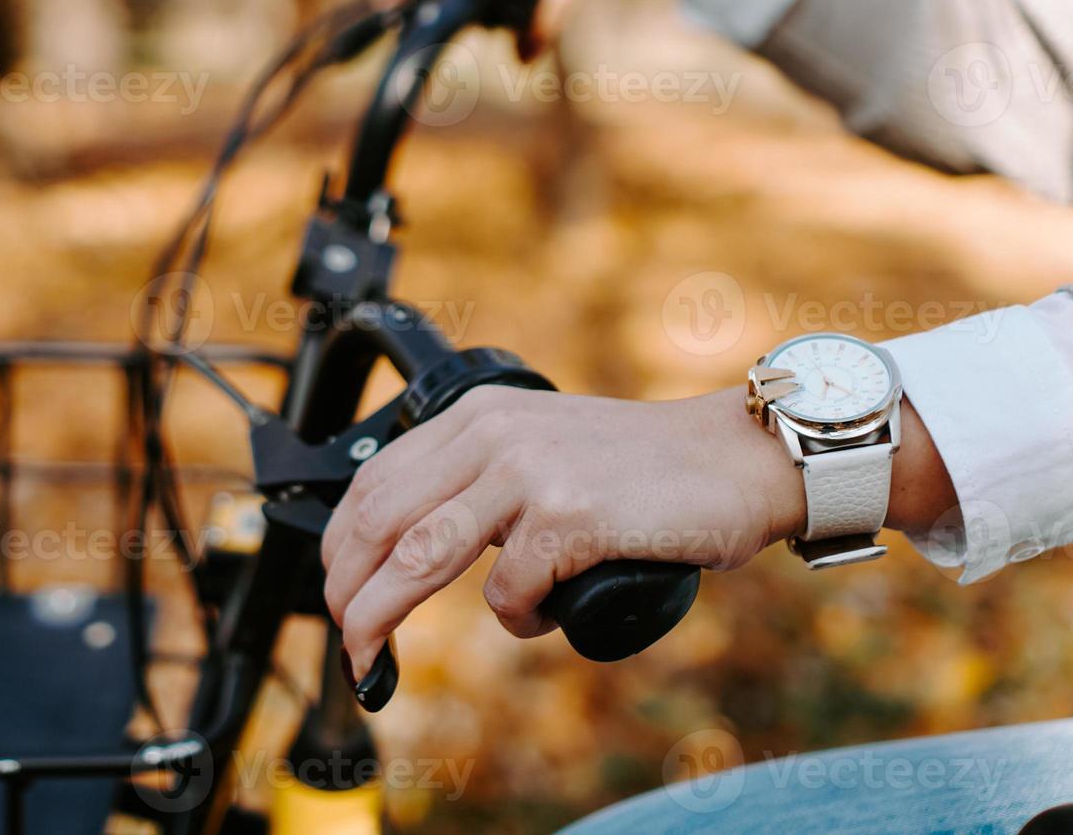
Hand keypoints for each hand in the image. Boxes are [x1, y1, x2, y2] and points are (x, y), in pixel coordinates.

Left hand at [320, 385, 803, 679]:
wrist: (733, 459)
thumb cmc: (642, 468)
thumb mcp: (540, 446)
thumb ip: (479, 479)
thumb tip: (408, 549)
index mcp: (478, 415)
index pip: (374, 480)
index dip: (341, 548)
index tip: (339, 593)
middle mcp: (493, 433)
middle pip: (377, 522)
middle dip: (346, 594)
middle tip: (349, 643)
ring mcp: (530, 472)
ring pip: (416, 559)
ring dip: (380, 619)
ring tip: (375, 657)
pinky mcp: (570, 517)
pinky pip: (508, 593)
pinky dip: (518, 620)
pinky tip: (544, 614)